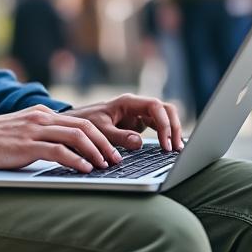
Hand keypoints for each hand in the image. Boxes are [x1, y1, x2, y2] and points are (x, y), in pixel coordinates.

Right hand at [0, 105, 121, 173]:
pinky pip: (59, 151)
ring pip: (76, 136)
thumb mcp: (24, 132)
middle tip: (116, 159)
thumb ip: (43, 136)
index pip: (80, 121)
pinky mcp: (28, 145)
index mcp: (43, 114)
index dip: (100, 136)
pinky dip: (76, 160)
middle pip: (84, 126)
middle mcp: (42, 118)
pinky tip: (85, 169)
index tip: (111, 151)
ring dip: (95, 152)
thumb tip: (67, 152)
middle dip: (104, 143)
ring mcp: (35, 130)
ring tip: (104, 165)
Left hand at [65, 94, 184, 152]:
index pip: (155, 106)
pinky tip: (169, 148)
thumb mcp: (100, 130)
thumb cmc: (85, 122)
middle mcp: (137, 106)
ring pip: (164, 117)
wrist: (75, 122)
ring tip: (176, 150)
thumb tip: (138, 143)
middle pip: (165, 110)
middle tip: (176, 148)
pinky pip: (158, 126)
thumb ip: (118, 136)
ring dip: (172, 131)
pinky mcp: (139, 124)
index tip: (165, 143)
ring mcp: (139, 114)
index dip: (163, 123)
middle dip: (174, 127)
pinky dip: (165, 135)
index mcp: (128, 102)